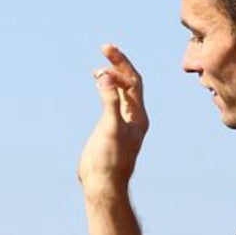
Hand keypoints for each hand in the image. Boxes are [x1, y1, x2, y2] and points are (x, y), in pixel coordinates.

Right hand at [77, 44, 149, 195]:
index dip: (121, 64)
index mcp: (138, 116)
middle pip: (129, 84)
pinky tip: (97, 84)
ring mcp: (121, 122)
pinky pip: (111, 103)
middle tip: (104, 49)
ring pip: (121, 93)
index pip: (133, 81)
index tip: (107, 50)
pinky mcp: (109, 129)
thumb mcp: (110, 128)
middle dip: (118, 66)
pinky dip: (105, 90)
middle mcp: (133, 117)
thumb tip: (107, 77)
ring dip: (112, 77)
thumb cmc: (109, 160)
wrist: (103, 185)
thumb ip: (109, 102)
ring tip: (98, 67)